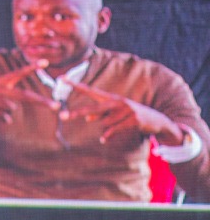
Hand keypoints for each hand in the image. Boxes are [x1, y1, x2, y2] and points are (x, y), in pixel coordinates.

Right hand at [0, 62, 54, 124]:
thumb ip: (4, 103)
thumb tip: (11, 119)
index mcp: (0, 81)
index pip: (19, 73)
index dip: (32, 68)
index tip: (46, 63)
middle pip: (23, 95)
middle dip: (41, 101)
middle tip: (56, 106)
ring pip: (11, 108)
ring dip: (8, 113)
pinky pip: (1, 114)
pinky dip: (4, 118)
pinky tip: (4, 119)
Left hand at [62, 80, 185, 144]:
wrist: (157, 121)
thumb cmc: (130, 117)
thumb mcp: (114, 114)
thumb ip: (100, 115)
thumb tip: (87, 119)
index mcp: (111, 98)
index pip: (90, 91)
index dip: (76, 85)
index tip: (61, 78)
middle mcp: (117, 101)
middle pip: (93, 108)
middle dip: (77, 113)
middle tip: (62, 116)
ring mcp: (126, 109)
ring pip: (105, 123)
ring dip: (107, 129)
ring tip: (119, 126)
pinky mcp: (133, 119)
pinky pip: (113, 130)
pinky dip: (108, 136)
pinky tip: (104, 140)